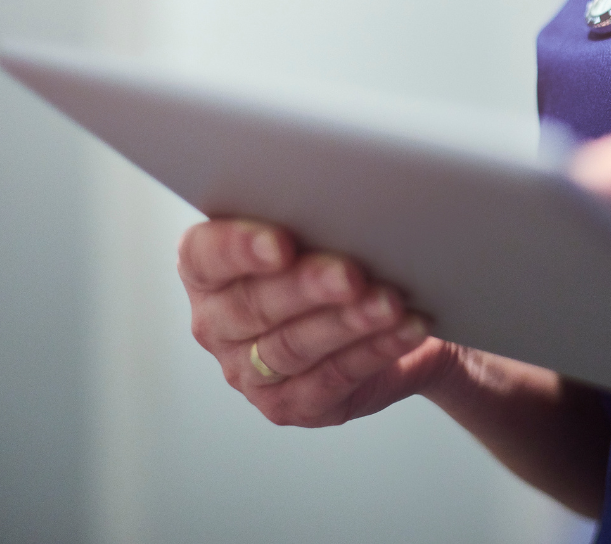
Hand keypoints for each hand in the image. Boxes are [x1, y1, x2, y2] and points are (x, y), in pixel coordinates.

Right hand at [179, 219, 458, 426]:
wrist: (395, 315)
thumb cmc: (345, 255)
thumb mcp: (321, 230)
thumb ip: (313, 217)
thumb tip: (344, 203)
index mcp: (208, 270)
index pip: (205, 256)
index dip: (239, 249)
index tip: (281, 243)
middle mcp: (217, 323)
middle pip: (253, 306)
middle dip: (307, 288)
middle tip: (351, 274)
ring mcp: (248, 372)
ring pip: (293, 347)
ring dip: (347, 324)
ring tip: (389, 303)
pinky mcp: (289, 406)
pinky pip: (333, 378)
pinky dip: (375, 351)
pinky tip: (405, 330)